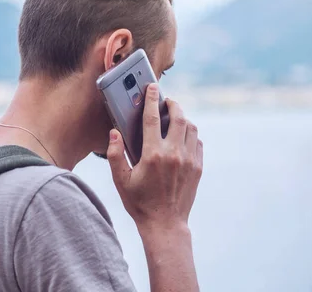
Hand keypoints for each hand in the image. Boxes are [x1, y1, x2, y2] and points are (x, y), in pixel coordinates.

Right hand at [107, 83, 202, 231]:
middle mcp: (173, 154)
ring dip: (183, 118)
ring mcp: (188, 160)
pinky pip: (197, 142)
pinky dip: (190, 134)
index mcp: (152, 155)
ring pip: (191, 127)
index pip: (152, 119)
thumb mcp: (120, 180)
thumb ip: (114, 154)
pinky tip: (181, 136)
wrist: (165, 224)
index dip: (151, 100)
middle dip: (172, 104)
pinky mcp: (197, 167)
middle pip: (178, 117)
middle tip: (166, 100)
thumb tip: (114, 133)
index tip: (152, 87)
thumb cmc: (139, 202)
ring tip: (173, 116)